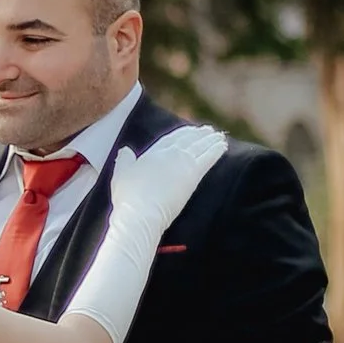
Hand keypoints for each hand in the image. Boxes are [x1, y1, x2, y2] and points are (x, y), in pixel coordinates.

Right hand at [106, 124, 222, 240]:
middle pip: (187, 140)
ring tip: (220, 136)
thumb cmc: (127, 198)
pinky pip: (208, 158)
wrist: (140, 212)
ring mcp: (182, 163)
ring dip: (210, 139)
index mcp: (152, 153)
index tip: (190, 130)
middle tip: (208, 130)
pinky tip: (223, 145)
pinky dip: (216, 150)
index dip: (181, 134)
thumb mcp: (120, 174)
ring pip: (200, 146)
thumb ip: (124, 160)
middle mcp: (168, 154)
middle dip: (198, 134)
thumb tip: (125, 150)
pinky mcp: (193, 175)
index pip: (170, 139)